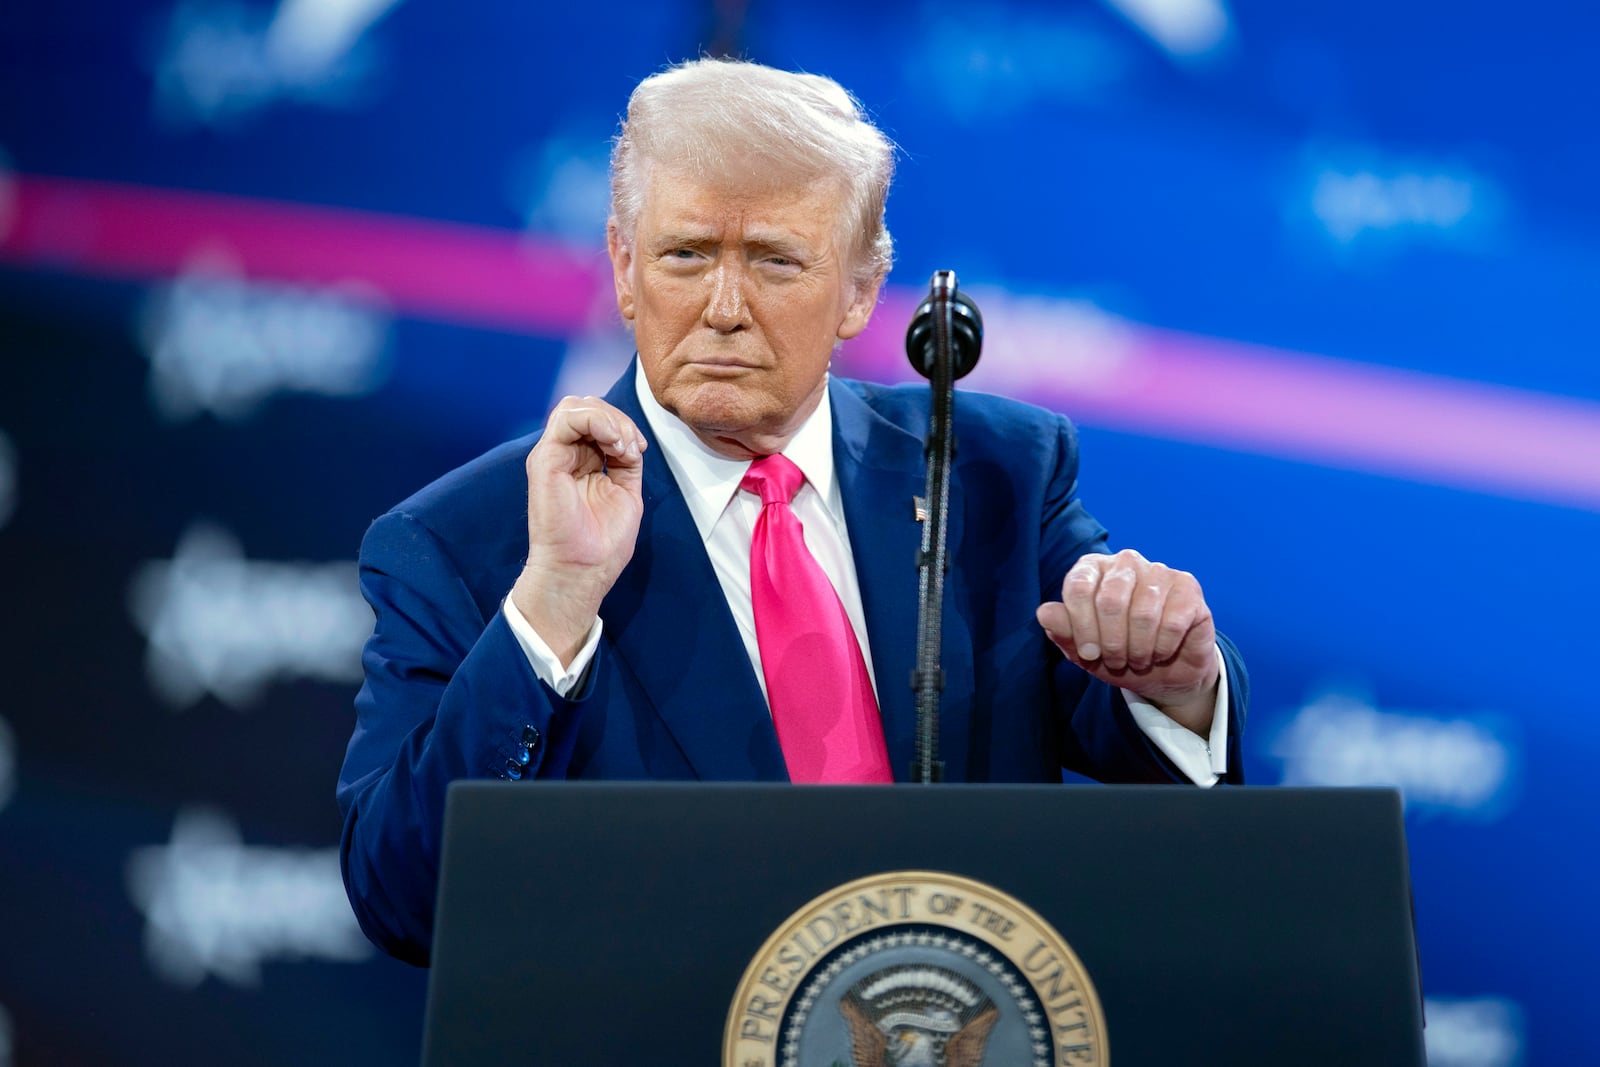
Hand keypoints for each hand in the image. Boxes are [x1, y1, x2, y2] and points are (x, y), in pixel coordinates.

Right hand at [509, 395, 647, 664]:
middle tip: (631, 448)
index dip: (623, 426)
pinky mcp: (545, 459)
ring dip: (610, 419)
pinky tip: (613, 444)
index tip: (638, 450)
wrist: (581, 571)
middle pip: (587, 406)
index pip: (598, 420)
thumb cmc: (601, 544)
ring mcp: (552, 455)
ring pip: (576, 405)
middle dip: (618, 419)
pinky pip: (568, 418)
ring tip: (622, 447)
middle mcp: (563, 454)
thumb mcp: (624, 492)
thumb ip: (624, 462)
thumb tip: (630, 440)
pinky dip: (597, 422)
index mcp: (579, 461)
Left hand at [1036, 549, 1218, 732]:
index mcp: (1093, 568)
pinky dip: (1162, 647)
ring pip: (1142, 614)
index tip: (1089, 654)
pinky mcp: (1188, 587)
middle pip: (1110, 601)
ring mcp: (1159, 571)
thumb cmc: (1119, 654)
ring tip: (1137, 660)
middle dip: (1111, 643)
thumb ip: (1063, 631)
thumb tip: (1044, 613)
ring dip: (1138, 649)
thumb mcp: (1085, 652)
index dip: (1081, 627)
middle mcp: (1126, 562)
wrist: (1165, 672)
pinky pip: (1172, 622)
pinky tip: (1160, 652)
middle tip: (1116, 661)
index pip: (1078, 588)